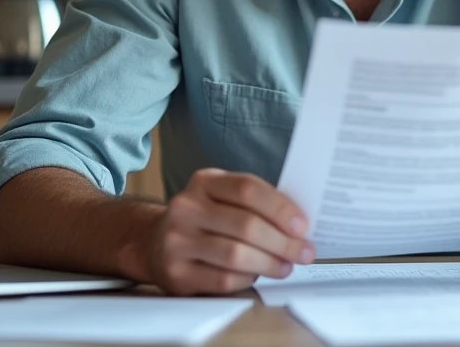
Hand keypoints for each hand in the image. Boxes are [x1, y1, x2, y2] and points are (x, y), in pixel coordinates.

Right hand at [143, 168, 314, 294]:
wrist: (154, 243)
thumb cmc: (205, 219)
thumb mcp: (222, 198)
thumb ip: (255, 204)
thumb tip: (299, 225)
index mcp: (204, 181)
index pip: (248, 189)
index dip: (280, 208)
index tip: (303, 226)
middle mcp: (186, 207)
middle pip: (246, 225)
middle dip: (283, 242)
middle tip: (305, 252)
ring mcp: (177, 240)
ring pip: (235, 254)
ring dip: (269, 263)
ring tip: (286, 266)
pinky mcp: (176, 272)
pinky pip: (222, 279)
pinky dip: (247, 279)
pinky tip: (257, 276)